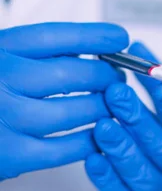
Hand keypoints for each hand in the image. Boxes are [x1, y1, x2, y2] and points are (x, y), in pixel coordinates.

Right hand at [0, 22, 128, 179]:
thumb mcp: (0, 56)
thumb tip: (90, 49)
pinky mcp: (9, 155)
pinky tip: (99, 135)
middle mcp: (2, 78)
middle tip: (118, 77)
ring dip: (103, 108)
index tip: (120, 38)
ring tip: (113, 105)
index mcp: (0, 49)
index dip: (95, 36)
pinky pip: (62, 149)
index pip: (57, 36)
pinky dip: (87, 141)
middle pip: (72, 73)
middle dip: (105, 74)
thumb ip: (32, 52)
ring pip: (74, 112)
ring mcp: (6, 117)